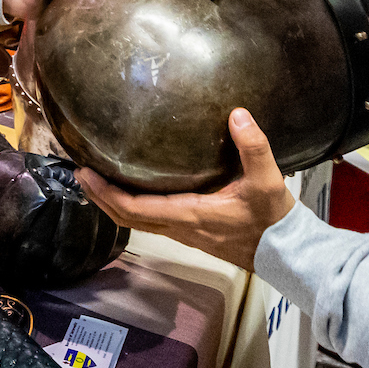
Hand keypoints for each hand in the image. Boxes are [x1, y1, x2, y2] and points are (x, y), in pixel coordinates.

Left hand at [77, 110, 294, 269]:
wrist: (286, 252)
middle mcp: (180, 228)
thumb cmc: (273, 220)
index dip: (106, 193)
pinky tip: (134, 191)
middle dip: (100, 197)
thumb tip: (237, 115)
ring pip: (138, 222)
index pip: (134, 209)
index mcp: (189, 214)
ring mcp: (185, 234)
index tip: (86, 175)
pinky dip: (133, 208)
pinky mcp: (193, 234)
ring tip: (99, 181)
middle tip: (81, 175)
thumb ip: (253, 147)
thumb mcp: (267, 181)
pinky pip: (152, 222)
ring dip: (114, 203)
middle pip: (127, 218)